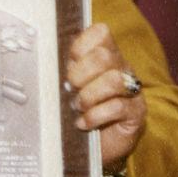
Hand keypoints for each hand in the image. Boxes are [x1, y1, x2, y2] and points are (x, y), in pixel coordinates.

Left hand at [66, 23, 146, 174]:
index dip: (81, 45)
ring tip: (76, 107)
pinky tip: (83, 123)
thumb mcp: (68, 83)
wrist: (96, 144)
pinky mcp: (136, 112)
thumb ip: (62, 67)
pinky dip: (94, 116)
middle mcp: (121, 67)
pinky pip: (117, 108)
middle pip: (104, 56)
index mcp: (104, 53)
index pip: (100, 33)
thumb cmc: (78, 108)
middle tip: (69, 88)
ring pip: (114, 80)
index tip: (68, 61)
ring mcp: (131, 90)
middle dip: (80, 74)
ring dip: (89, 96)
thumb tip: (41, 56)